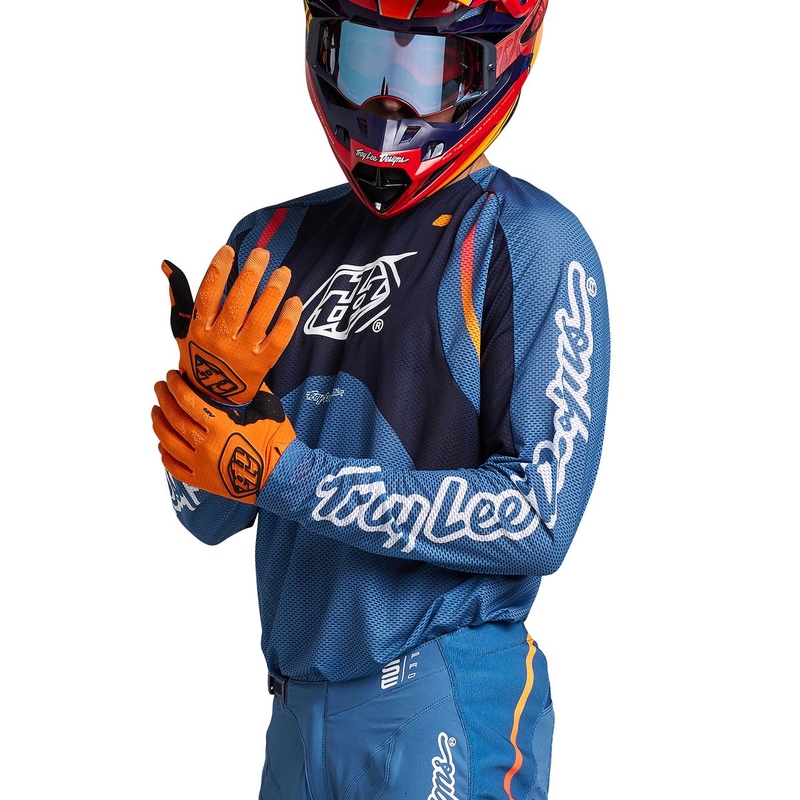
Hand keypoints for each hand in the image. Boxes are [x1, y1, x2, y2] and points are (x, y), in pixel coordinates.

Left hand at [152, 370, 295, 501]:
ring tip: (156, 411)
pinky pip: (173, 467)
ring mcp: (201, 466)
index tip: (171, 375)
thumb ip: (252, 391)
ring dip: (159, 423)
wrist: (283, 480)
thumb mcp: (269, 411)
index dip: (176, 386)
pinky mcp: (202, 481)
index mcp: (221, 427)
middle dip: (164, 399)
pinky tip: (162, 443)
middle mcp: (206, 446)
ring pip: (168, 442)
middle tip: (160, 386)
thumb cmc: (278, 444)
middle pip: (174, 419)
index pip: (188, 402)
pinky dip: (164, 453)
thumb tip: (242, 375)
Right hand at [163, 245, 301, 403]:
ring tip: (283, 271)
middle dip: (250, 275)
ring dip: (272, 293)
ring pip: (259, 319)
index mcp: (199, 329)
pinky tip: (295, 301)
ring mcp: (241, 353)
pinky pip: (277, 340)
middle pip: (237, 304)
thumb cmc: (200, 358)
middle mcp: (220, 340)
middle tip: (262, 254)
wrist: (212, 399)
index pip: (208, 295)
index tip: (229, 250)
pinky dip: (287, 321)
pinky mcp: (261, 365)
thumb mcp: (184, 330)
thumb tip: (168, 266)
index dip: (218, 271)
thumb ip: (180, 297)